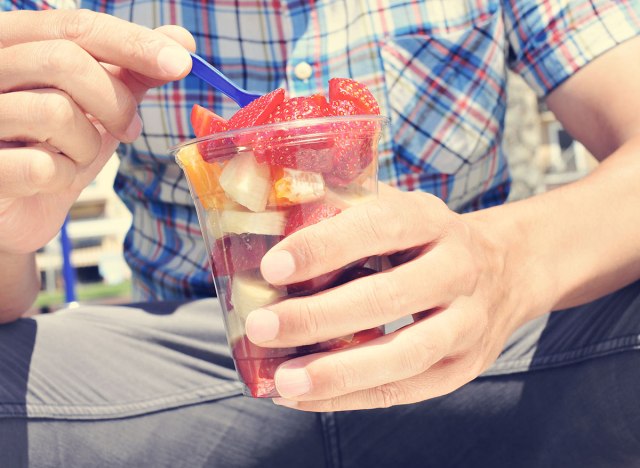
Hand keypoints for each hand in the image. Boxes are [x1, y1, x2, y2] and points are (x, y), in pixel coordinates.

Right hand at [0, 10, 194, 253]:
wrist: (12, 210)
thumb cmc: (52, 149)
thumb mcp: (94, 107)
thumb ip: (130, 73)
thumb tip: (180, 40)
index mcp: (12, 43)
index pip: (77, 26)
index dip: (134, 43)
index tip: (182, 63)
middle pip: (65, 61)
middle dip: (114, 102)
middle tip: (129, 130)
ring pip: (55, 111)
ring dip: (87, 144)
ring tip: (76, 155)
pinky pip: (39, 165)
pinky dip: (62, 176)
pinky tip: (49, 180)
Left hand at [246, 184, 548, 410]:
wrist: (505, 269)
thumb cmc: (425, 238)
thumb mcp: (397, 208)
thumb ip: (343, 212)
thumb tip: (266, 225)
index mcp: (432, 220)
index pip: (379, 227)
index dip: (325, 246)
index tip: (273, 267)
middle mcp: (458, 268)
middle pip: (390, 297)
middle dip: (320, 316)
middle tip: (263, 327)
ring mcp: (468, 322)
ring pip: (406, 354)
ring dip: (340, 372)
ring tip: (285, 381)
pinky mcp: (464, 366)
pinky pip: (407, 390)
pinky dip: (353, 398)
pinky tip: (306, 397)